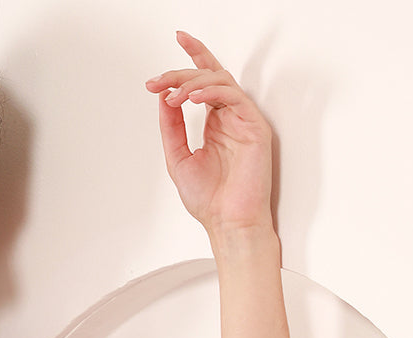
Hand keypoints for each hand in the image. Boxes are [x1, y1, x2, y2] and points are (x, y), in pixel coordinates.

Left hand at [146, 32, 273, 239]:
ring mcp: (243, 120)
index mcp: (215, 124)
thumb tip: (163, 97)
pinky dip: (211, 92)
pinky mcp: (255, 127)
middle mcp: (229, 118)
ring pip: (220, 81)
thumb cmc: (209, 200)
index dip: (193, 56)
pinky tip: (192, 98)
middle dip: (180, 73)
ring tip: (173, 94)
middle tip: (158, 80)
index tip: (177, 39)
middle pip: (208, 76)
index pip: (204, 82)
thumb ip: (171, 128)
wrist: (227, 223)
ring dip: (193, 81)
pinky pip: (232, 97)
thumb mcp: (178, 158)